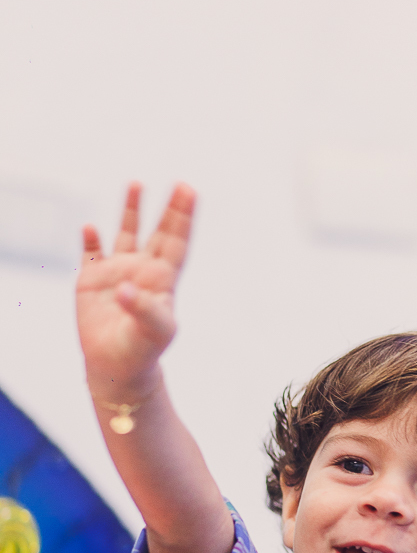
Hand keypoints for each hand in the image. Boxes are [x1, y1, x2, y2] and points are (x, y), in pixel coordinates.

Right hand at [77, 182, 195, 401]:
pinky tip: (90, 227)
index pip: (177, 243)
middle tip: (180, 184)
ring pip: (126, 234)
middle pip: (159, 233)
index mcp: (162, 280)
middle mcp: (142, 270)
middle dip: (169, 209)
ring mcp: (117, 272)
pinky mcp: (91, 280)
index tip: (190, 192)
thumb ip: (144, 310)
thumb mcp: (152, 332)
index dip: (184, 218)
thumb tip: (124, 289)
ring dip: (132, 210)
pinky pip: (91, 253)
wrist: (116, 368)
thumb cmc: (141, 351)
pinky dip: (90, 240)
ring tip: (137, 184)